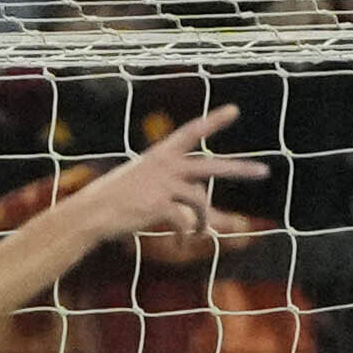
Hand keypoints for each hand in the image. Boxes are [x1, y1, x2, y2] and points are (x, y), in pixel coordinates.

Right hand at [62, 105, 266, 248]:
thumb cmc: (109, 202)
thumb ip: (168, 192)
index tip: (235, 110)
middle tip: (264, 172)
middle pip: (211, 166)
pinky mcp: (159, 205)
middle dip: (240, 169)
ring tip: (203, 233)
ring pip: (200, 200)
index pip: (190, 132)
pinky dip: (185, 234)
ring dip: (204, 220)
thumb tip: (192, 208)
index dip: (213, 121)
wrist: (88, 215)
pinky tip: (182, 243)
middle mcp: (164, 167)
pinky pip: (184, 221)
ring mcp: (163, 185)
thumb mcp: (139, 187)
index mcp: (157, 156)